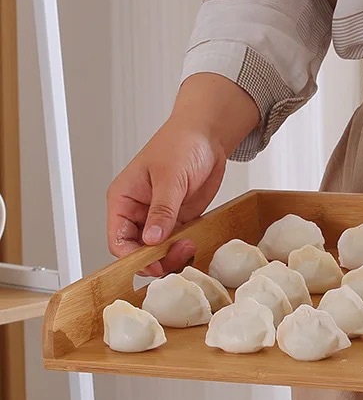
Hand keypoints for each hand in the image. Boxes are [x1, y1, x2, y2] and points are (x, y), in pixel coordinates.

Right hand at [106, 121, 226, 276]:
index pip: (118, 239)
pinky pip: (176, 243)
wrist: (207, 136)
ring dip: (172, 256)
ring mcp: (159, 217)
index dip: (132, 256)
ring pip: (158, 251)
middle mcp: (138, 211)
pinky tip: (194, 244)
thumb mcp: (170, 177)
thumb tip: (151, 239)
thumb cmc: (181, 144)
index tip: (152, 262)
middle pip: (137, 250)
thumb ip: (162, 210)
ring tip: (189, 246)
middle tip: (177, 255)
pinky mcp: (179, 219)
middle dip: (155, 259)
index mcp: (124, 199)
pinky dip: (184, 249)